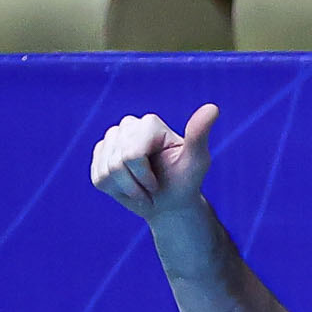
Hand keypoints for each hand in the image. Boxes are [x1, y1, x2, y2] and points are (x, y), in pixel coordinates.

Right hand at [89, 103, 218, 220]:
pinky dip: (114, 190)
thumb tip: (213, 108)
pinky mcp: (100, 155)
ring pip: (106, 172)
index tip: (160, 180)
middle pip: (118, 163)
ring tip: (142, 188)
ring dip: (126, 189)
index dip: (145, 177)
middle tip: (151, 187)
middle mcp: (128, 125)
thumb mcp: (196, 162)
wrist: (169, 203)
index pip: (132, 155)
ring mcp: (111, 139)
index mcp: (149, 123)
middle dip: (135, 184)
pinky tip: (128, 186)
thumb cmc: (185, 182)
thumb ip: (199, 135)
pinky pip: (98, 177)